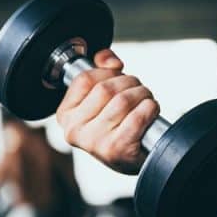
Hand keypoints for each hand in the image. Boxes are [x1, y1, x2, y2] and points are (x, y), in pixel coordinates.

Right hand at [55, 49, 160, 173]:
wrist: (134, 159)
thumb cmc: (117, 125)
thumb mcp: (102, 97)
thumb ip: (101, 69)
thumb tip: (106, 58)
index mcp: (66, 115)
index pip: (84, 79)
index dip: (107, 72)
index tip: (117, 77)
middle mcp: (75, 130)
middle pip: (106, 88)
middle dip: (130, 82)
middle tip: (138, 90)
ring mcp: (95, 142)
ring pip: (124, 100)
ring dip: (143, 94)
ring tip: (145, 100)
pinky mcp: (116, 150)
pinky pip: (138, 116)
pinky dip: (150, 109)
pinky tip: (150, 112)